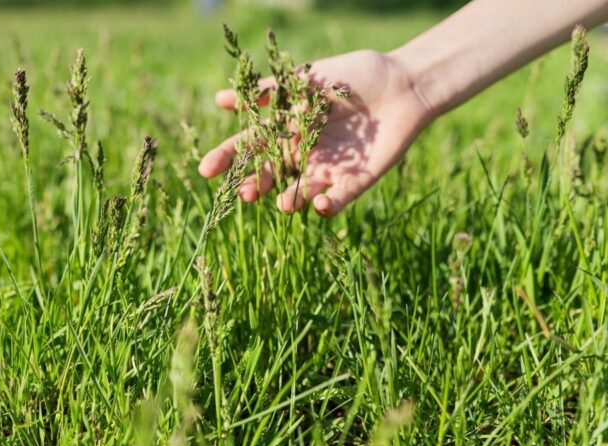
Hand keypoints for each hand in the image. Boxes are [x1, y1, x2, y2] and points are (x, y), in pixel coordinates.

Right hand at [198, 50, 433, 216]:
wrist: (402, 84)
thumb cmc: (352, 77)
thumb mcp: (305, 79)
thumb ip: (268, 91)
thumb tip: (221, 100)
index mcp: (286, 130)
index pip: (250, 146)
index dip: (228, 158)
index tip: (206, 170)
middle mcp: (302, 153)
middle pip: (271, 173)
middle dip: (255, 184)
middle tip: (243, 194)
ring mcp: (327, 169)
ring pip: (302, 190)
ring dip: (290, 199)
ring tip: (282, 204)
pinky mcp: (355, 180)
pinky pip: (339, 198)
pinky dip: (329, 204)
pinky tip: (318, 206)